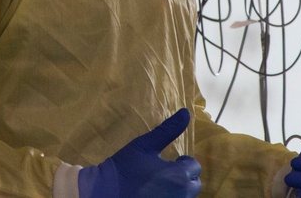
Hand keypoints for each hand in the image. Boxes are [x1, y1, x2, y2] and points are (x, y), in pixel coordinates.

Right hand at [78, 108, 200, 197]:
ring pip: (185, 196)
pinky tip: (154, 194)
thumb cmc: (126, 167)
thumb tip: (186, 112)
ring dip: (177, 189)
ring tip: (159, 184)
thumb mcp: (145, 145)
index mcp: (180, 177)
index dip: (182, 161)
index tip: (170, 161)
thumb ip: (168, 130)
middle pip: (193, 184)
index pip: (194, 166)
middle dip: (183, 177)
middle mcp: (181, 195)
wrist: (105, 192)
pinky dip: (169, 197)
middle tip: (164, 173)